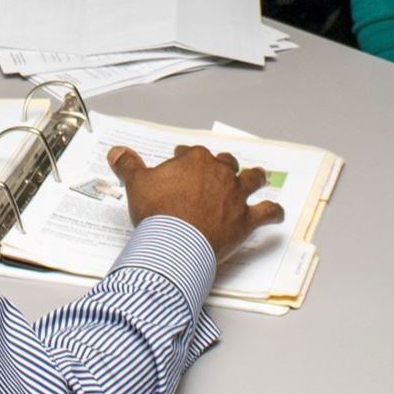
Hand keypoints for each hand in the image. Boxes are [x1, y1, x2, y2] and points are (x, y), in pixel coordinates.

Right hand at [108, 144, 284, 260]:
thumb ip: (127, 165)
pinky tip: (277, 213)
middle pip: (224, 163)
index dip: (185, 158)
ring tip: (258, 178)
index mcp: (194, 160)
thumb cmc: (156, 212)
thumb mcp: (136, 184)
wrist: (174, 242)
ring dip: (255, 178)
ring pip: (252, 179)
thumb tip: (116, 151)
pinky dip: (275, 212)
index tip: (180, 164)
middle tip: (213, 174)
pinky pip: (268, 212)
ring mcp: (235, 196)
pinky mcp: (246, 220)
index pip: (191, 153)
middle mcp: (219, 173)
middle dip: (221, 166)